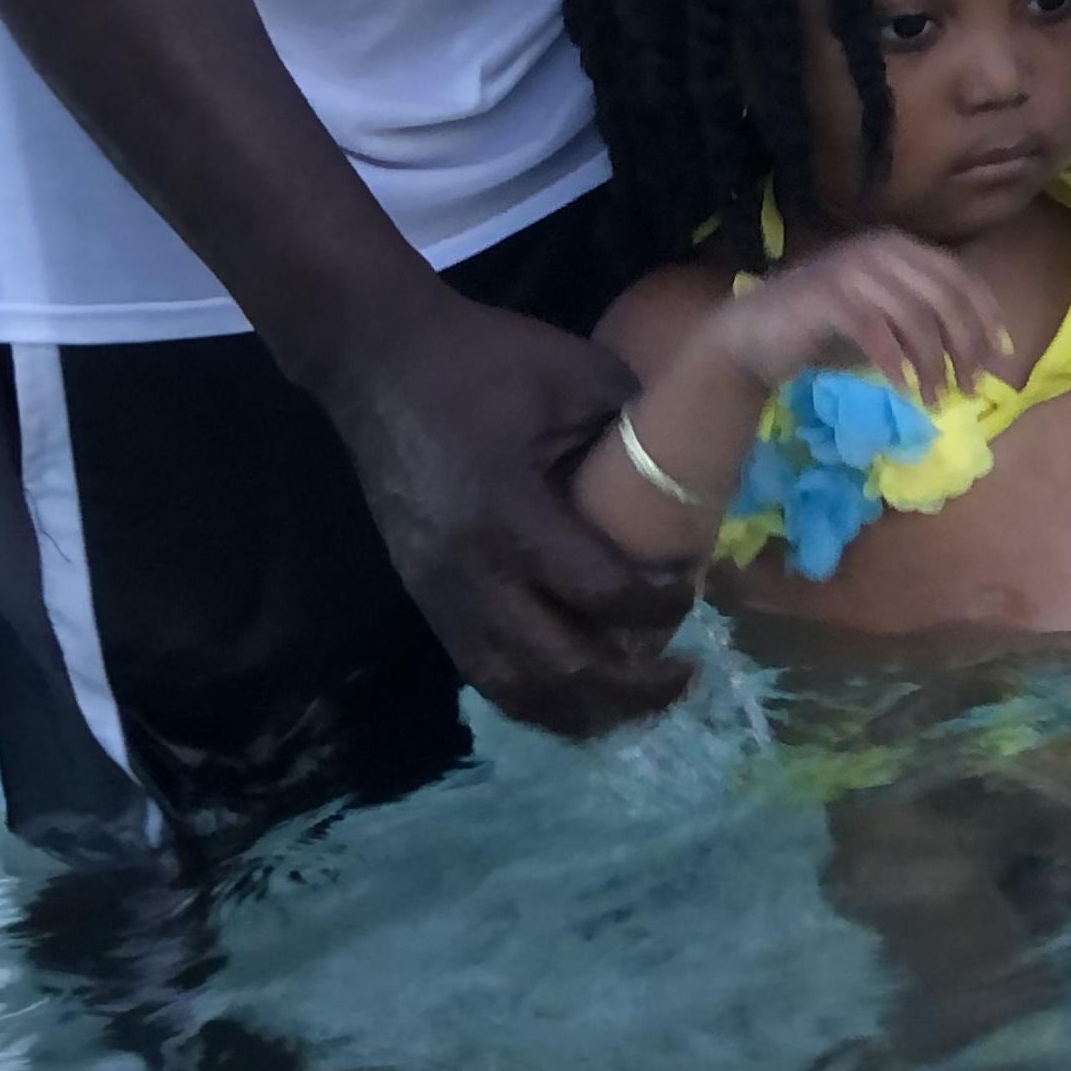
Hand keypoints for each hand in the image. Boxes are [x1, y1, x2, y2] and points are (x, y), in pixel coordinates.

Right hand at [327, 287, 701, 740]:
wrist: (377, 363)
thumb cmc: (481, 361)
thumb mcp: (576, 374)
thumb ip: (635, 428)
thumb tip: (690, 471)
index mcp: (512, 511)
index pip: (601, 591)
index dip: (660, 605)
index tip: (693, 588)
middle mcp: (474, 571)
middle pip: (560, 669)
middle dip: (632, 689)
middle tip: (684, 678)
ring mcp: (442, 594)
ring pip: (517, 690)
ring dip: (583, 710)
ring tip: (635, 704)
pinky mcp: (426, 599)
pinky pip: (485, 674)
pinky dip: (537, 695)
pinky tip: (577, 691)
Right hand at [713, 229, 1013, 403]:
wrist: (756, 334)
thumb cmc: (826, 331)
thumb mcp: (889, 324)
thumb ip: (931, 326)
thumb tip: (987, 355)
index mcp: (900, 247)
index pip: (961, 278)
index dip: (988, 319)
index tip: (1001, 361)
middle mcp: (881, 249)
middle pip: (946, 295)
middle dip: (968, 345)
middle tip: (973, 388)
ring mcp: (854, 269)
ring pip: (917, 315)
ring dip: (934, 363)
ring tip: (937, 399)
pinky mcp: (829, 297)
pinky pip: (878, 331)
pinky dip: (896, 363)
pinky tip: (902, 389)